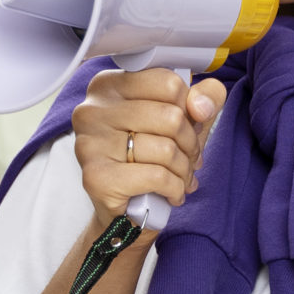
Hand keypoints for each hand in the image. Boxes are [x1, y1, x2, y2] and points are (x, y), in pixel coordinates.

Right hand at [72, 69, 227, 222]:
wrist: (126, 212)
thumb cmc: (152, 158)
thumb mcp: (185, 119)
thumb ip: (204, 97)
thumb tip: (202, 105)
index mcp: (109, 86)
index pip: (167, 82)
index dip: (189, 108)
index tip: (187, 124)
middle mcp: (92, 110)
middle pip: (170, 116)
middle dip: (190, 143)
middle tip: (188, 158)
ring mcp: (90, 144)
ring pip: (165, 149)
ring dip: (183, 169)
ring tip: (180, 177)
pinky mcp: (96, 177)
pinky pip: (156, 176)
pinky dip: (174, 188)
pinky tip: (172, 193)